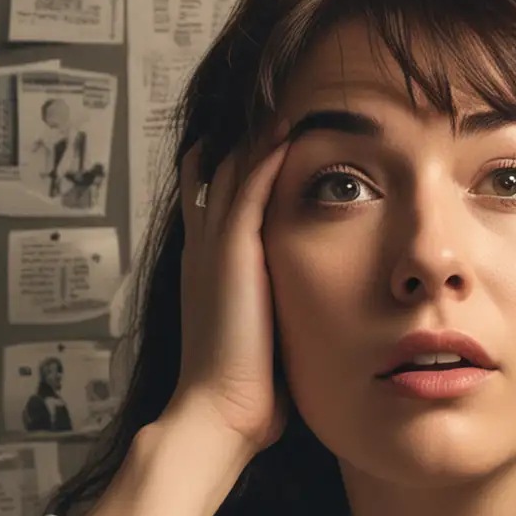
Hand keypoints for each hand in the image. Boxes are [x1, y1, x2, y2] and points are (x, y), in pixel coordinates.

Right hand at [170, 122, 291, 455]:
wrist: (219, 414)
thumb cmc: (246, 395)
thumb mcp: (263, 342)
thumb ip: (276, 318)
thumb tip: (310, 327)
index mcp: (209, 272)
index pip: (217, 206)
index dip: (236, 174)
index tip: (263, 147)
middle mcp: (204, 251)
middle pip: (216, 176)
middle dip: (241, 143)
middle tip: (267, 104)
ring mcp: (214, 248)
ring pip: (230, 173)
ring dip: (257, 137)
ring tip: (281, 102)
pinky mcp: (231, 251)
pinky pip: (248, 187)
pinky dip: (267, 156)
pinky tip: (288, 130)